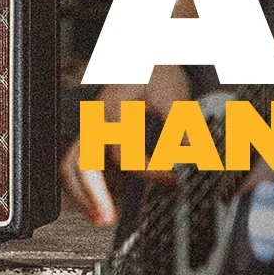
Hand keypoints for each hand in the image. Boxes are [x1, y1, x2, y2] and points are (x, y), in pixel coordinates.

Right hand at [60, 65, 190, 225]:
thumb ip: (185, 128)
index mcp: (115, 108)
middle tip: (108, 218)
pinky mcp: (93, 134)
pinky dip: (84, 185)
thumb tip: (201, 159)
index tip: (172, 180)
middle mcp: (96, 118)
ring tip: (101, 218)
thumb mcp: (174, 96)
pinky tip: (100, 204)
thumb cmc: (158, 73)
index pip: (124, 151)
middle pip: (80, 160)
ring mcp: (91, 126)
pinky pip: (77, 161)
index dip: (148, 170)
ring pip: (72, 163)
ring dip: (83, 192)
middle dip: (92, 191)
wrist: (146, 56)